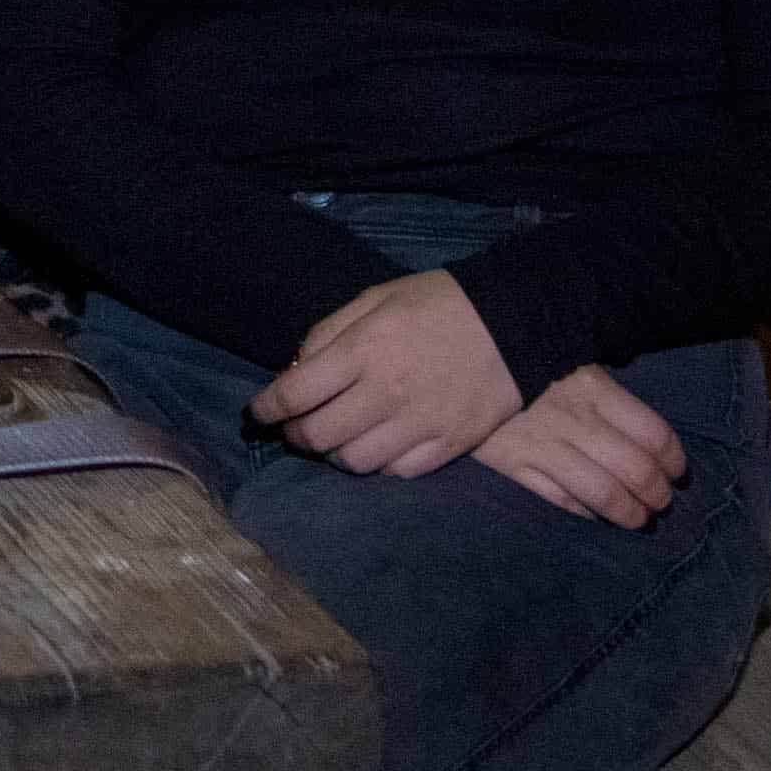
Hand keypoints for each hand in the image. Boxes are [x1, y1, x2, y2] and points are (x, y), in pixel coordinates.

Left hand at [259, 271, 519, 477]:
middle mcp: (386, 393)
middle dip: (295, 437)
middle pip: (318, 437)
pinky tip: (375, 446)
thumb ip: (329, 334)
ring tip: (333, 440)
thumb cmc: (437, 303)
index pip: (295, 394)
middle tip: (293, 430)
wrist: (514, 321)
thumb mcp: (375, 298)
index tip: (256, 416)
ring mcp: (418, 424)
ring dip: (333, 454)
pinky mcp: (448, 445)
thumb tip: (295, 371)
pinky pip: (396, 471)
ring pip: (354, 462)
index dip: (266, 410)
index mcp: (363, 351)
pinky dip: (377, 464)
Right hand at [469, 364, 689, 530]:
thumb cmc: (522, 355)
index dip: (674, 460)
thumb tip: (647, 434)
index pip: (653, 434)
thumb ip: (607, 393)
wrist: (453, 358)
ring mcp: (545, 446)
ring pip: (602, 493)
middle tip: (661, 502)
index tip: (678, 472)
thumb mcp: (571, 360)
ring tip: (638, 519)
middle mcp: (577, 421)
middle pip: (635, 470)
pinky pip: (560, 499)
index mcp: (596, 389)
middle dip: (657, 494)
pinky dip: (585, 513)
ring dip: (629, 514)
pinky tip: (595, 515)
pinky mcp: (515, 465)